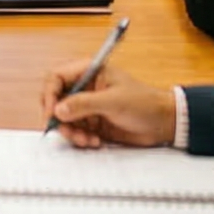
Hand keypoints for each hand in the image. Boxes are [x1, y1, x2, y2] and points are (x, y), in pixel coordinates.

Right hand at [36, 62, 175, 149]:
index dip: (50, 95)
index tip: (52, 114)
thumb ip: (84, 104)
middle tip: (67, 131)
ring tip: (86, 140)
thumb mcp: (113, 101)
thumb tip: (58, 109)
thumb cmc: (144, 103)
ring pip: (64, 119)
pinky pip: (75, 131)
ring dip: (71, 132)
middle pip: (56, 100)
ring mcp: (87, 106)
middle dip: (59, 118)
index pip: (56, 78)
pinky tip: (95, 141)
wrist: (164, 123)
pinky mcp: (92, 123)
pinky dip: (80, 139)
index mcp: (89, 72)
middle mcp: (85, 87)